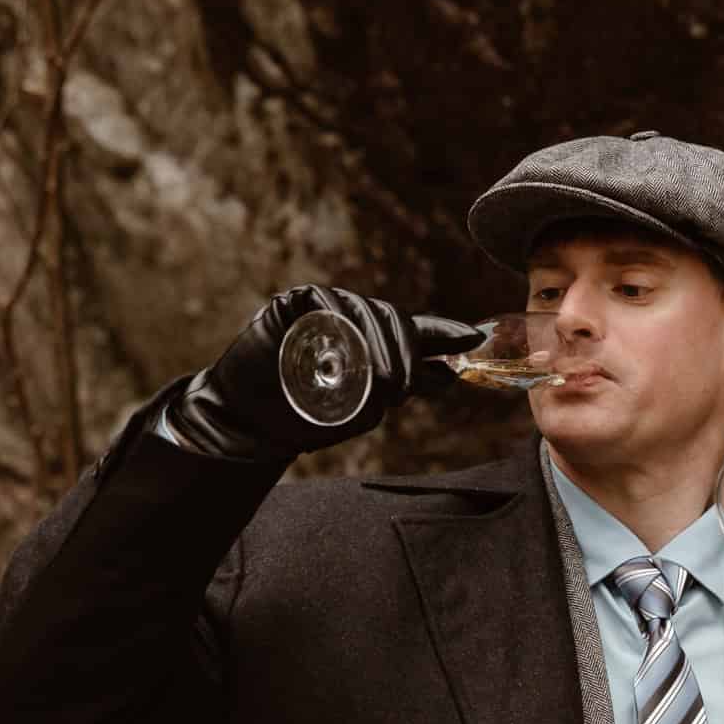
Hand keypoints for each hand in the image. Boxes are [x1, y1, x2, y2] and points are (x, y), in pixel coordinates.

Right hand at [164, 286, 478, 459]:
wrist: (249, 420)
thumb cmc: (303, 417)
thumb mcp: (361, 408)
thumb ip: (399, 389)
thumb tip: (448, 375)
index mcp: (370, 340)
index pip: (413, 330)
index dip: (444, 332)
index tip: (474, 337)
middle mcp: (350, 318)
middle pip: (394, 322)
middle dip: (407, 355)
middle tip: (404, 388)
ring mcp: (323, 308)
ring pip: (366, 314)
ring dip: (381, 348)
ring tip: (384, 383)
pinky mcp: (294, 303)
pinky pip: (327, 304)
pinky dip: (342, 323)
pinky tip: (347, 346)